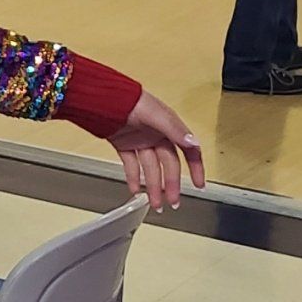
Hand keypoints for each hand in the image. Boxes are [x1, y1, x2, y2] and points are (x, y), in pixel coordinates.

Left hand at [108, 88, 204, 210]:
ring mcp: (140, 141)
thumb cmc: (131, 100)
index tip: (199, 185)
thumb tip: (193, 143)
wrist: (102, 98)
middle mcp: (157, 135)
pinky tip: (135, 189)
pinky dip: (133, 177)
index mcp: (170, 127)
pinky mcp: (124, 144)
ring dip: (153, 186)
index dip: (196, 168)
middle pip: (168, 165)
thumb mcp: (157, 115)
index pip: (188, 151)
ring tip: (154, 203)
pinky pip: (131, 164)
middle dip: (171, 185)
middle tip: (173, 202)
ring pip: (150, 168)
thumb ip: (175, 131)